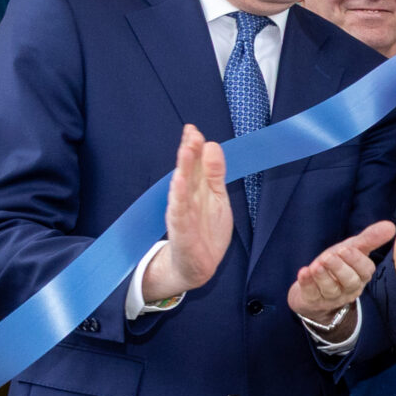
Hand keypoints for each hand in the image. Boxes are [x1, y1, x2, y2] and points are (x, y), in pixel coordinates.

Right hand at [144, 125, 233, 302]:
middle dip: (189, 152)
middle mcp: (188, 199)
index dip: (195, 147)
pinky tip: (178, 182)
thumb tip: (213, 146)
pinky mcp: (181, 230)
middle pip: (188, 172)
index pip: (196, 164)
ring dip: (184, 169)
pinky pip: (178, 211)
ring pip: (182, 187)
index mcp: (197, 190)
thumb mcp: (216, 199)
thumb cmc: (205, 231)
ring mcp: (183, 214)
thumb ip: (215, 174)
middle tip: (190, 132)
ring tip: (186, 150)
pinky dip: (178, 197)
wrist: (196, 266)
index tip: (193, 129)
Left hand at [290, 221, 395, 335]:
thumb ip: (369, 239)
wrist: (314, 288)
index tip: (345, 249)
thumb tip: (391, 226)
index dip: (356, 260)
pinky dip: (307, 283)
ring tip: (316, 265)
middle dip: (339, 268)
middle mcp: (349, 289)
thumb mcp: (352, 249)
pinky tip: (304, 272)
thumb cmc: (337, 265)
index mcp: (361, 275)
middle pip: (349, 282)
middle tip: (329, 256)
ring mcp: (331, 297)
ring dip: (323, 277)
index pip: (365, 270)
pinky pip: (311, 294)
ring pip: (330, 289)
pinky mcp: (313, 300)